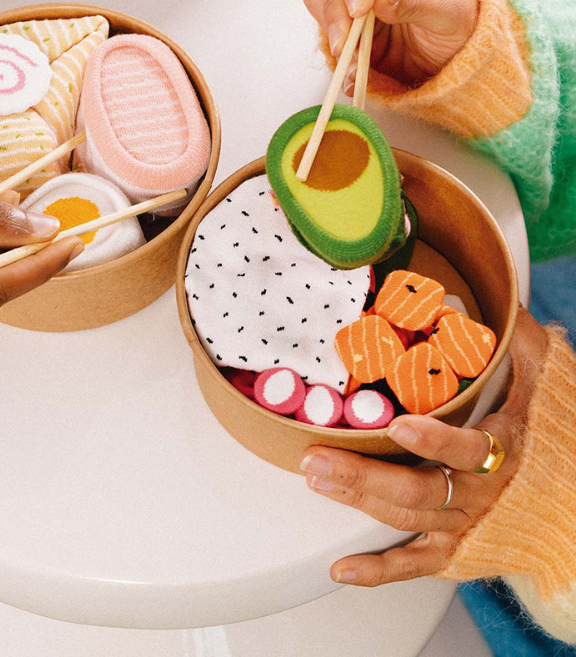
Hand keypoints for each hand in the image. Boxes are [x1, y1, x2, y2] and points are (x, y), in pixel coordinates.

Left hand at [300, 306, 548, 585]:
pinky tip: (340, 569)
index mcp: (506, 449)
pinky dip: (379, 571)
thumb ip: (515, 337)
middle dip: (363, 476)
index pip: (470, 449)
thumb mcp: (548, 377)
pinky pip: (417, 565)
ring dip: (358, 501)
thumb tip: (475, 294)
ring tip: (315, 478)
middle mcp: (484, 495)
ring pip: (408, 520)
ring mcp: (469, 525)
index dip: (435, 441)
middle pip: (420, 491)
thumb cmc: (559, 433)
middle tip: (316, 459)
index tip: (398, 425)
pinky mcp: (459, 549)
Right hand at [303, 0, 477, 89]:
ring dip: (329, 16)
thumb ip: (417, 1)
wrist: (447, 53)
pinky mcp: (339, 2)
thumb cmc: (457, 24)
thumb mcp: (452, 15)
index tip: (362, 5)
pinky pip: (318, 8)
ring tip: (345, 49)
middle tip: (348, 33)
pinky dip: (327, 31)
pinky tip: (345, 53)